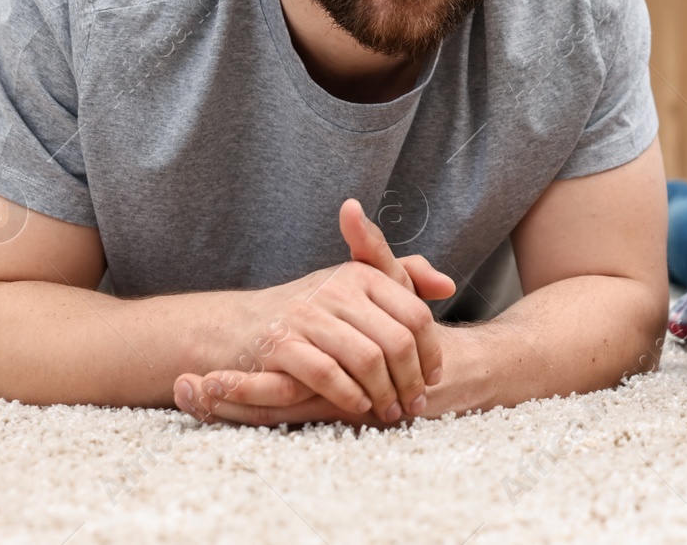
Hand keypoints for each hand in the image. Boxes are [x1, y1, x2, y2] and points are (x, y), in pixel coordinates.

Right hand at [175, 199, 456, 425]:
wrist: (238, 326)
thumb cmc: (310, 312)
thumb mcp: (355, 285)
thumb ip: (404, 278)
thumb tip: (447, 286)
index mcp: (360, 274)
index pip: (414, 314)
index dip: (430, 351)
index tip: (432, 377)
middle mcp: (336, 288)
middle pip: (397, 340)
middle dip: (411, 379)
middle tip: (415, 404)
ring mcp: (307, 314)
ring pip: (367, 359)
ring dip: (385, 393)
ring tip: (391, 411)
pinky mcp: (281, 343)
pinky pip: (328, 374)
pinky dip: (349, 395)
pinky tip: (359, 407)